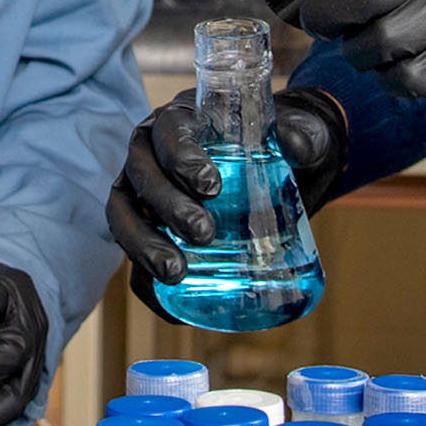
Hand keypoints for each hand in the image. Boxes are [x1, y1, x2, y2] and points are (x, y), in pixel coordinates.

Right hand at [106, 88, 347, 293]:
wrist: (282, 174)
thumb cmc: (282, 148)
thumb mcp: (300, 136)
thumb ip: (301, 138)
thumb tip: (295, 148)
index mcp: (180, 121)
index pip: (168, 133)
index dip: (181, 158)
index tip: (212, 186)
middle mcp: (151, 155)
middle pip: (142, 178)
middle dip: (166, 207)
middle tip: (204, 233)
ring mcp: (144, 196)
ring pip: (124, 218)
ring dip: (143, 246)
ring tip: (176, 273)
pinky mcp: (150, 234)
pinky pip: (136, 258)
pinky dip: (146, 282)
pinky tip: (173, 304)